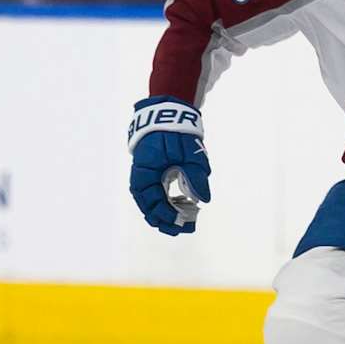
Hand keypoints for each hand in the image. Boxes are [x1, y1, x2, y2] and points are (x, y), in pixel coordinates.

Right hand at [128, 97, 209, 234]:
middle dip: (165, 220)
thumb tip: (203, 200)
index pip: (153, 202)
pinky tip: (179, 208)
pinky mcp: (151, 172)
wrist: (167, 113)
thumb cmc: (177, 133)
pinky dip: (164, 203)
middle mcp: (141, 176)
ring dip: (164, 213)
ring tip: (181, 224)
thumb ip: (196, 176)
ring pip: (150, 201)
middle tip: (183, 230)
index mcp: (146, 172)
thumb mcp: (190, 154)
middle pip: (148, 206)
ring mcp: (145, 175)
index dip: (168, 214)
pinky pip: (154, 193)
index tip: (184, 222)